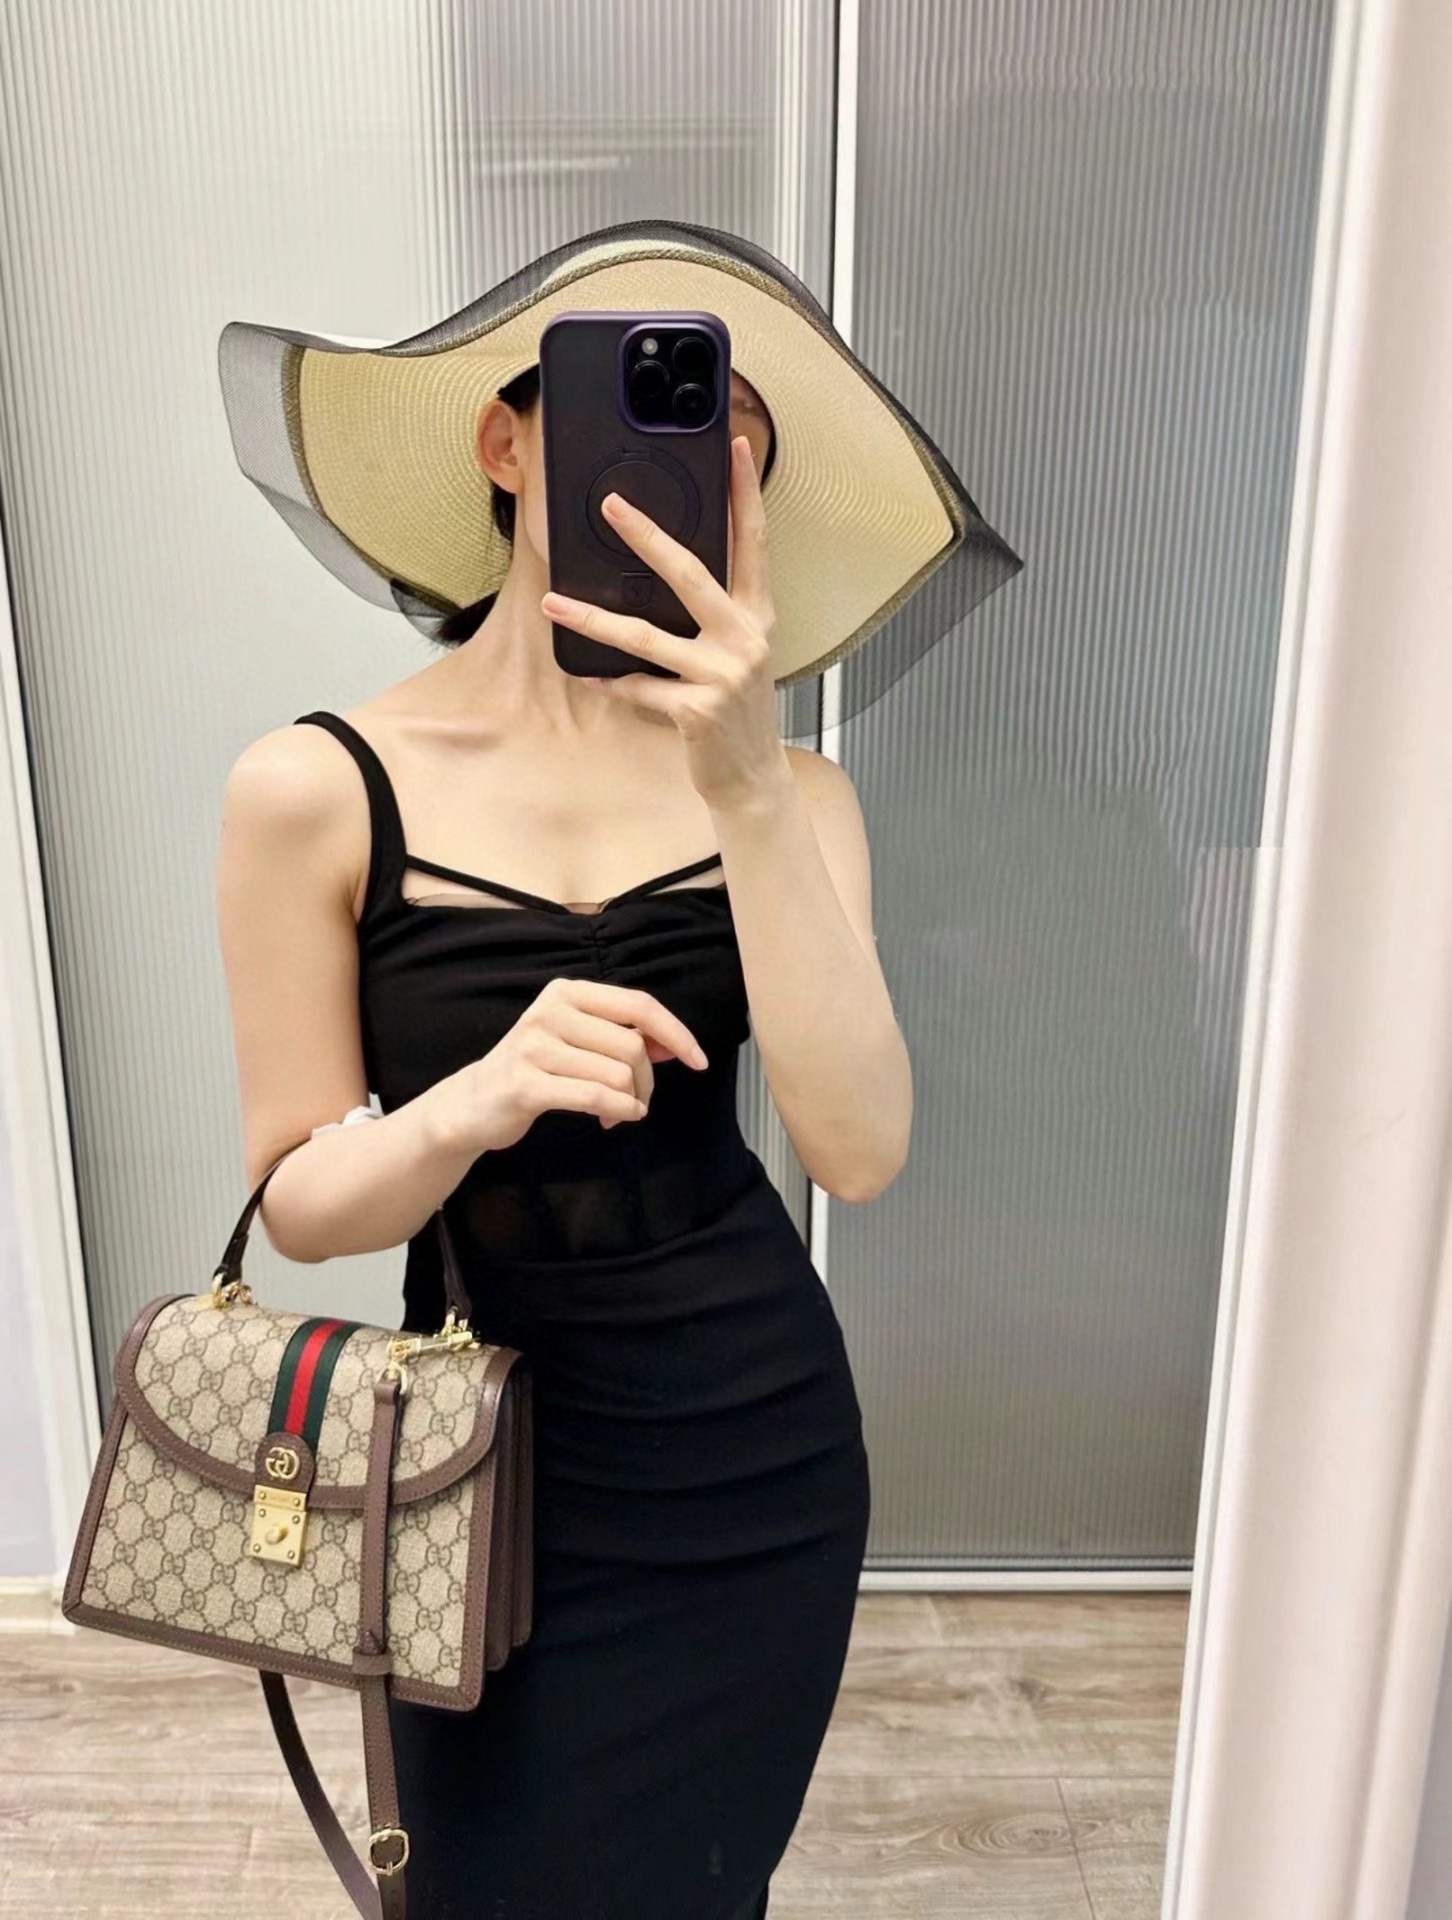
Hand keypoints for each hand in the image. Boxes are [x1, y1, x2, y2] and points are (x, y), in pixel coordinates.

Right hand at [429, 976, 709, 1152]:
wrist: (473, 1103)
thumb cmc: (536, 1070)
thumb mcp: (578, 1041)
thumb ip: (622, 1036)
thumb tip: (674, 1045)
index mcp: (567, 992)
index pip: (639, 1005)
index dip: (676, 1033)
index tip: (699, 1061)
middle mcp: (550, 1011)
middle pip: (632, 1045)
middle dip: (645, 1081)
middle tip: (635, 1101)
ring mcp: (534, 1046)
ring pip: (617, 1074)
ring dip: (629, 1102)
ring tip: (614, 1113)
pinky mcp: (525, 1083)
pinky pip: (594, 1096)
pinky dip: (618, 1112)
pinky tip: (615, 1120)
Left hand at [541, 434, 790, 811]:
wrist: (752, 776)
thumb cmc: (737, 709)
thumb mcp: (736, 652)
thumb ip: (714, 613)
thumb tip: (663, 570)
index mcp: (757, 615)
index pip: (753, 542)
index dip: (743, 494)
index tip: (732, 447)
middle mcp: (745, 638)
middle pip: (691, 573)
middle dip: (647, 536)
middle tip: (611, 506)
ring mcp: (723, 675)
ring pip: (646, 637)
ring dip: (593, 620)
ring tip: (555, 604)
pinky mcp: (699, 710)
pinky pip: (640, 687)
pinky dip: (613, 683)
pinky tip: (592, 677)